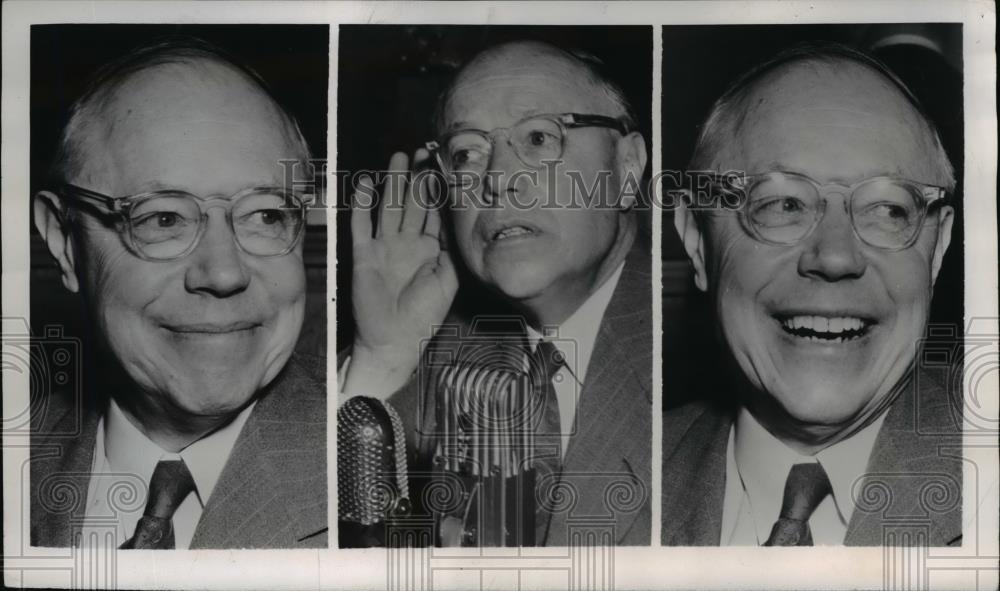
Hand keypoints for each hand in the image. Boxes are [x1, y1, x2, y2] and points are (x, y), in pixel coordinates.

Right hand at [344, 150, 458, 397]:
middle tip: (421, 151)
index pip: (432, 212)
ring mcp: (384, 247)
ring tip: (398, 157)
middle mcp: (406, 244)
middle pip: (412, 203)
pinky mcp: (364, 255)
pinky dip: (362, 205)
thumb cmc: (424, 316)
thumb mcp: (448, 282)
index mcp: (428, 249)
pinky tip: (365, 184)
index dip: (436, 190)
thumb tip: (453, 223)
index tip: (442, 166)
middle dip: (417, 177)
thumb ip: (450, 251)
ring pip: (389, 207)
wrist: (395, 340)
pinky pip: (362, 226)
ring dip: (393, 182)